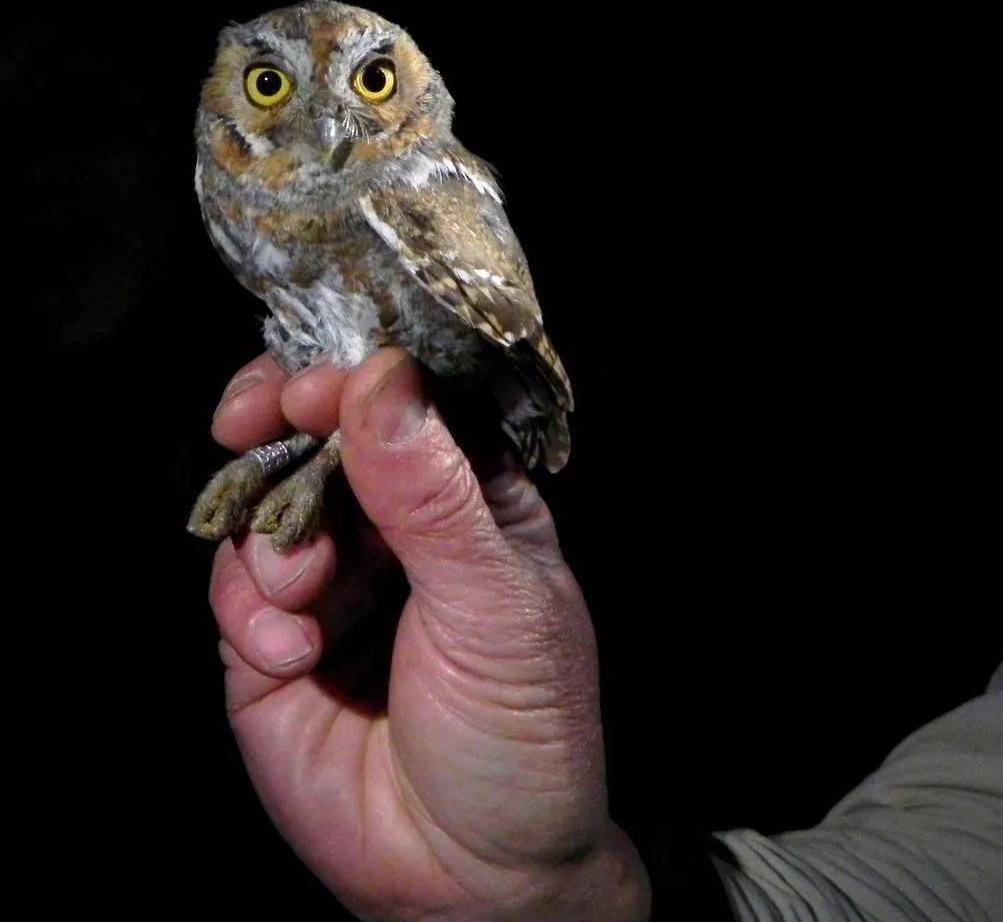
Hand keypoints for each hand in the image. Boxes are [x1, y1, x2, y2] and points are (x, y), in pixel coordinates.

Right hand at [207, 350, 650, 920]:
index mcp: (469, 498)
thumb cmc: (522, 731)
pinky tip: (288, 652)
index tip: (311, 386)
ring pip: (265, 503)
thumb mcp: (495, 607)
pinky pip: (234, 586)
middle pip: (321, 433)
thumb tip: (381, 379)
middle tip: (251, 421)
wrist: (473, 876)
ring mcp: (332, 580)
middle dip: (278, 420)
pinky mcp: (274, 640)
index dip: (355, 377)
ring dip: (269, 535)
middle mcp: (395, 526)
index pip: (407, 403)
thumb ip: (433, 497)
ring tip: (305, 598)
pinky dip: (247, 608)